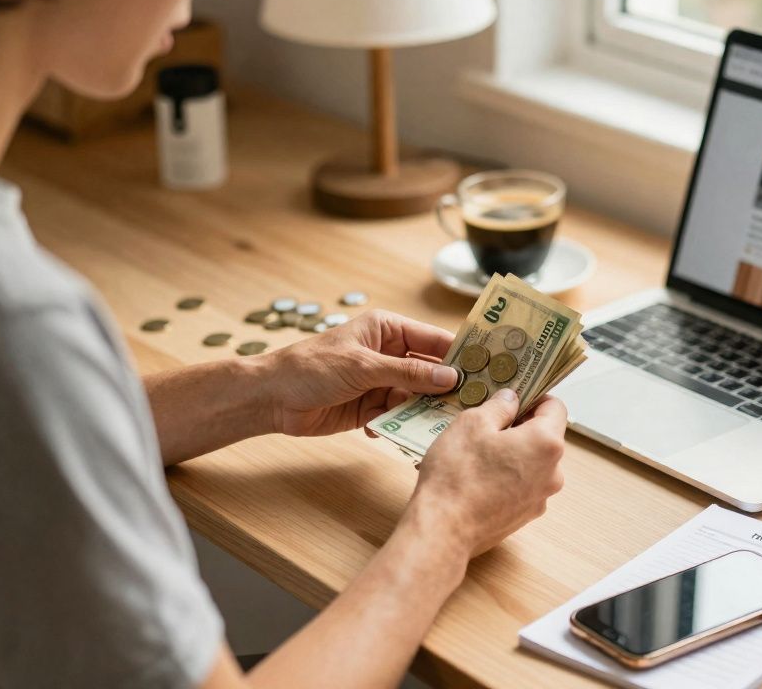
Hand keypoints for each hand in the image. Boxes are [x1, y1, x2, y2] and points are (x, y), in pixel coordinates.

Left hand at [260, 310, 459, 436]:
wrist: (272, 398)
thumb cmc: (312, 367)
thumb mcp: (363, 366)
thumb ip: (409, 372)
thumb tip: (451, 377)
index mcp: (387, 329)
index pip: (434, 339)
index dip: (461, 353)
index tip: (489, 368)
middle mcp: (388, 353)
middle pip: (430, 370)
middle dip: (447, 387)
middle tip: (475, 404)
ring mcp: (381, 382)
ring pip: (417, 396)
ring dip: (425, 411)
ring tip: (442, 425)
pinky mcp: (371, 408)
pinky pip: (398, 416)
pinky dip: (400, 425)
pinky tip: (398, 432)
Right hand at [408, 390, 566, 557]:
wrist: (443, 530)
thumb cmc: (457, 475)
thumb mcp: (472, 423)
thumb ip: (498, 406)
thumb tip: (511, 400)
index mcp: (546, 443)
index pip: (555, 407)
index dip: (534, 396)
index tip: (514, 396)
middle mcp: (552, 473)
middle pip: (544, 436)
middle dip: (520, 426)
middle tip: (488, 422)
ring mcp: (540, 498)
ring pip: (532, 462)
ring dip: (512, 452)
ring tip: (478, 452)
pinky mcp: (524, 516)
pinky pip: (521, 485)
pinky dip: (506, 476)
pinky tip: (478, 477)